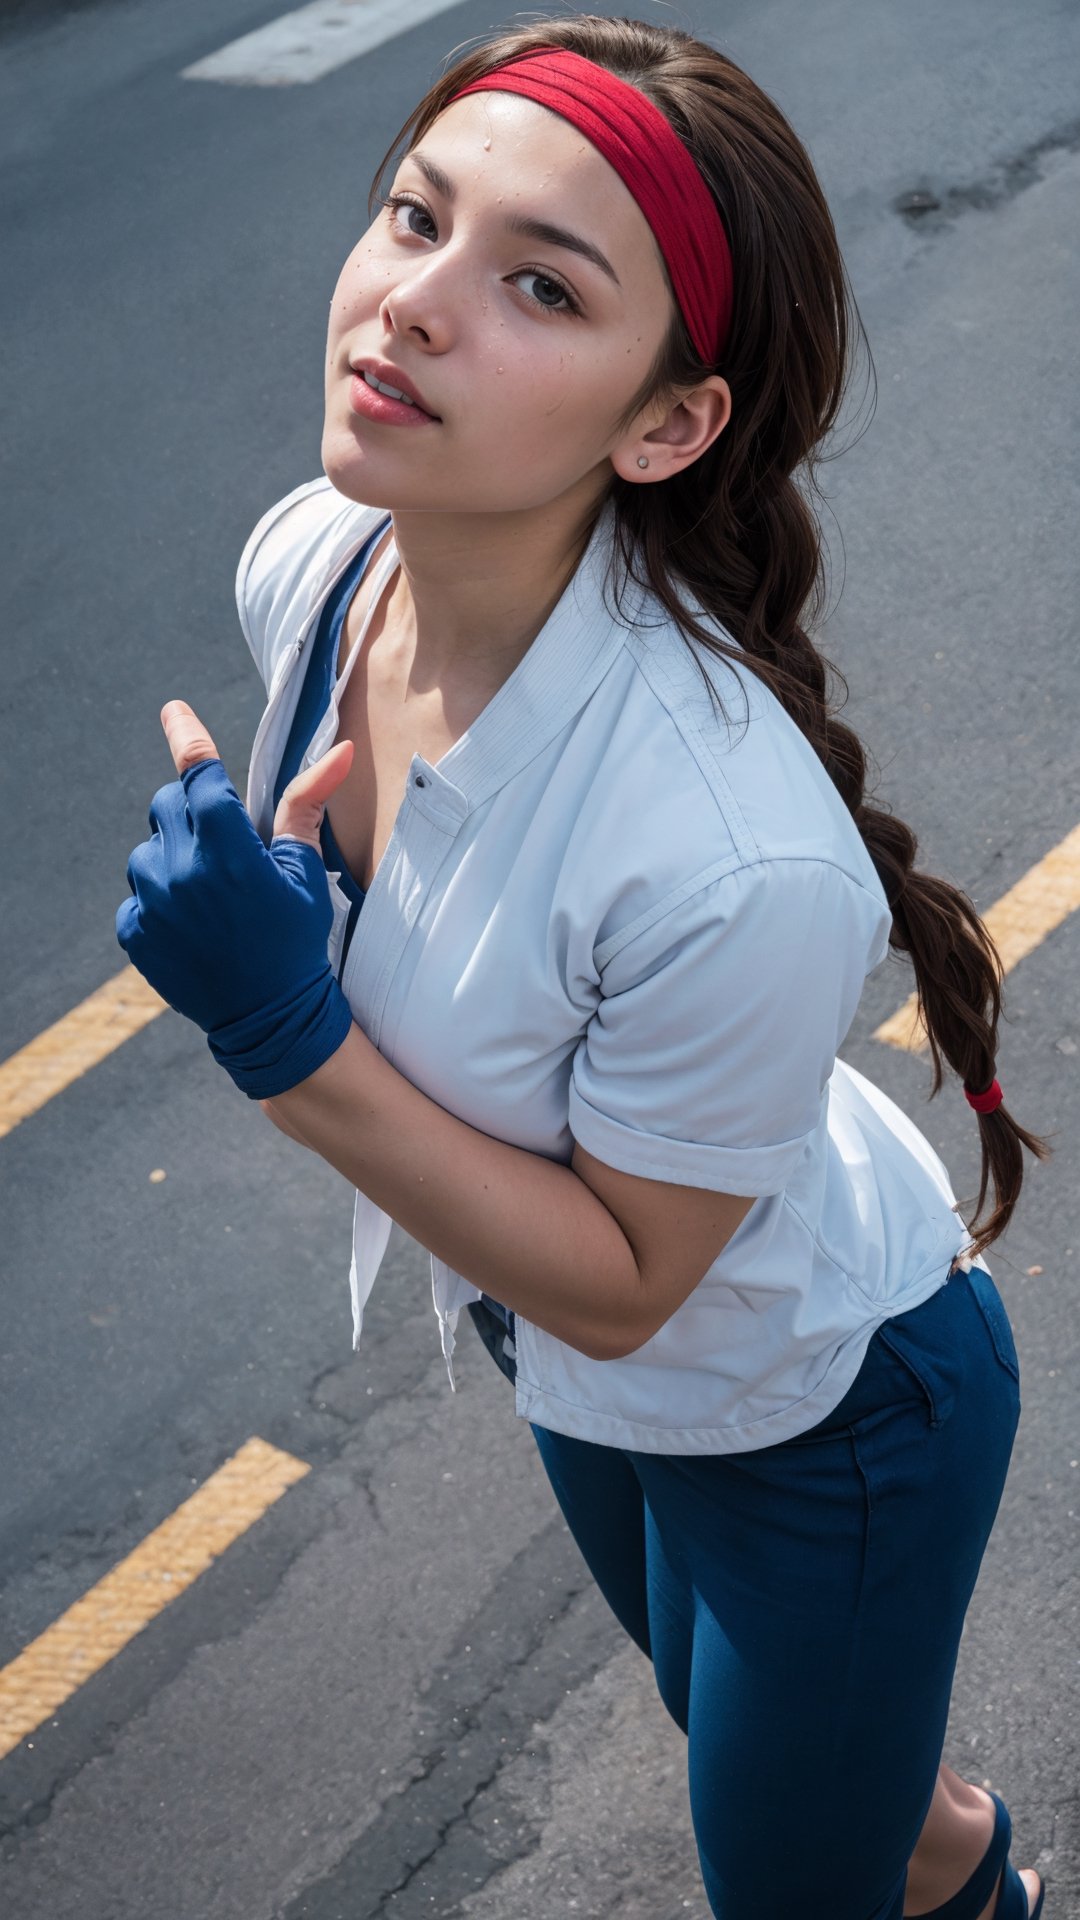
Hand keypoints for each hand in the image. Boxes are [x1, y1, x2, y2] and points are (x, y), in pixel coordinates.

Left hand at [116, 700, 357, 1096]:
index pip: (198, 771)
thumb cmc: (296, 940)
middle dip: (192, 810)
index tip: (174, 711)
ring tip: (210, 897)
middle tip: (224, 847)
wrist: (271, 1018)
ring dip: (173, 859)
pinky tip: (192, 925)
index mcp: (228, 847)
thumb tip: (339, 750)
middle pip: (169, 804)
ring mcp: (152, 902)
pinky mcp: (135, 931)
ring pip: (149, 850)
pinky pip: (137, 895)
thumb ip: (306, 806)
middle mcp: (181, 868)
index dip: (186, 734)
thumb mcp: (305, 873)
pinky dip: (159, 900)